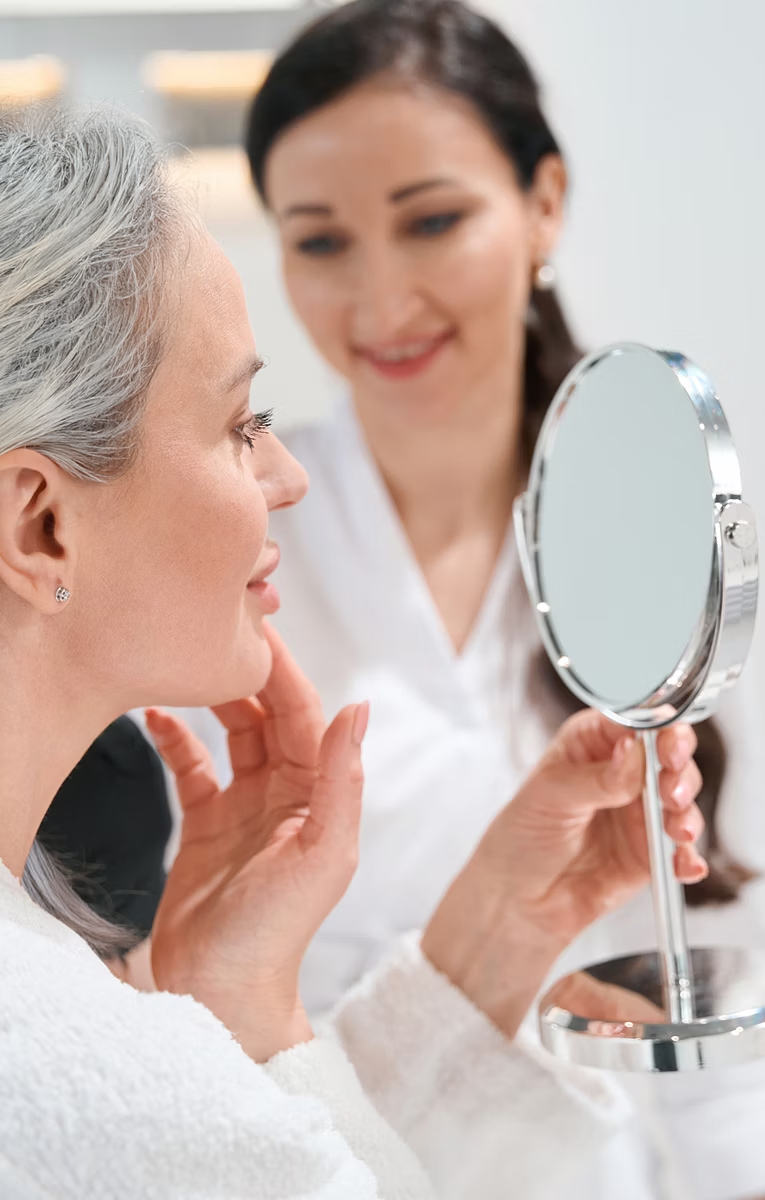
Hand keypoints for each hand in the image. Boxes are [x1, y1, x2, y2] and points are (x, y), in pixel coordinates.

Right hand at [146, 625, 368, 1061]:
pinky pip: (194, 766)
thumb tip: (360, 708)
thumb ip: (341, 780)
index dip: (284, 671)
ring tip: (189, 666)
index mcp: (320, 795)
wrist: (220, 990)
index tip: (260, 629)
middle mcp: (287, 793)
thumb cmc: (277, 933)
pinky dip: (179, 738)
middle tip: (219, 633)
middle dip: (249, 673)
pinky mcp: (208, 822)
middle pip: (270, 715)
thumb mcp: (322, 854)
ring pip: (235, 732)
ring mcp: (246, 806)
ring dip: (217, 698)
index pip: (304, 715)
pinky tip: (158, 715)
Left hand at [422, 710, 705, 1038]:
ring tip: (678, 830)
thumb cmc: (521, 836)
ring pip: (681, 799)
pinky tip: (685, 866)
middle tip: (671, 792)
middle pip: (669, 756)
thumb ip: (596, 778)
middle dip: (679, 771)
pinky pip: (681, 851)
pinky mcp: (651, 850)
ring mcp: (639, 811)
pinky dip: (687, 858)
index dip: (658, 729)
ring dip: (687, 813)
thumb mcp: (550, 797)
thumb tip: (633, 752)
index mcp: (592, 742)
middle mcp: (622, 771)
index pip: (635, 722)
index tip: (667, 746)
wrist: (517, 898)